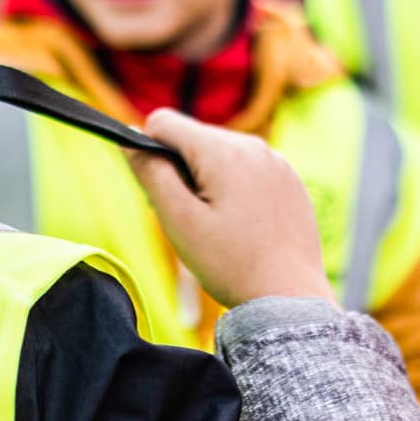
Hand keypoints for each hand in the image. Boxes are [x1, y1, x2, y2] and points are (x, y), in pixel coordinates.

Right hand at [126, 109, 334, 308]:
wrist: (289, 298)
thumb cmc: (231, 264)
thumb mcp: (179, 221)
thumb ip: (151, 173)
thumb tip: (130, 139)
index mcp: (223, 150)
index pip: (163, 122)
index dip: (149, 153)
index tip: (162, 194)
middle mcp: (254, 145)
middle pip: (193, 138)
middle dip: (181, 170)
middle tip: (191, 220)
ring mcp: (276, 161)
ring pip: (220, 154)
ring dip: (208, 180)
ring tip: (218, 227)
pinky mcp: (289, 180)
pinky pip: (248, 169)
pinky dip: (236, 189)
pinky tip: (243, 227)